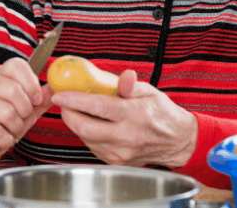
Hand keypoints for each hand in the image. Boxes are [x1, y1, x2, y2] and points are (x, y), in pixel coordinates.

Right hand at [0, 58, 53, 171]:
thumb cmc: (1, 124)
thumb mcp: (25, 110)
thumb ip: (40, 98)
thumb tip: (55, 89)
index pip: (16, 65)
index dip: (31, 83)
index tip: (35, 99)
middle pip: (14, 90)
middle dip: (25, 110)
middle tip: (20, 117)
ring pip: (7, 113)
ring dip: (15, 127)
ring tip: (9, 128)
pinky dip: (5, 139)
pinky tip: (1, 138)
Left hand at [51, 70, 197, 168]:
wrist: (177, 142)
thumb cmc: (162, 114)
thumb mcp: (150, 92)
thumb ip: (131, 85)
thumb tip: (125, 76)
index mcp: (134, 115)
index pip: (97, 107)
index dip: (74, 100)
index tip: (60, 94)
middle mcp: (126, 137)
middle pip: (85, 127)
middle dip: (68, 113)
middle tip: (64, 102)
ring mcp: (120, 152)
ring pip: (85, 138)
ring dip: (76, 124)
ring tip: (77, 110)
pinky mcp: (116, 161)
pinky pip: (92, 147)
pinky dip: (86, 134)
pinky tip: (91, 124)